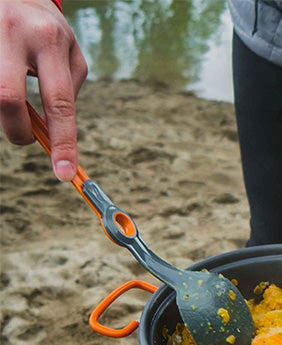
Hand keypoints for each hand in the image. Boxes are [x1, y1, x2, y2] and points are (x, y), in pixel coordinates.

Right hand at [0, 0, 86, 180]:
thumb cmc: (43, 25)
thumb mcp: (67, 48)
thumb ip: (67, 86)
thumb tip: (54, 130)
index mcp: (48, 39)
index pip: (60, 103)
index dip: (63, 142)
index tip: (64, 174)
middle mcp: (14, 33)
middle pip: (7, 99)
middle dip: (16, 131)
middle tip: (24, 139)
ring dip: (2, 112)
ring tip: (11, 96)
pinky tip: (6, 80)